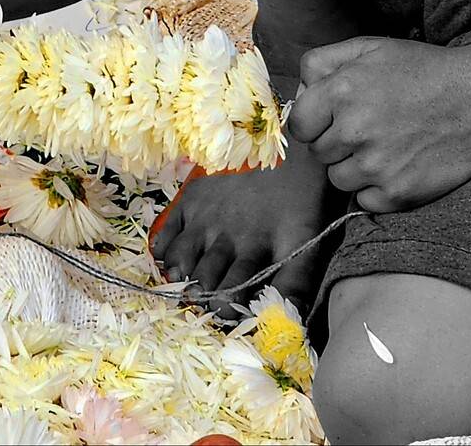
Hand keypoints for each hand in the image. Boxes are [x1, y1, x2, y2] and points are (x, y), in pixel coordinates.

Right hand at [149, 145, 340, 318]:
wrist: (288, 145)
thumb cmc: (301, 198)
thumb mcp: (305, 240)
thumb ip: (295, 283)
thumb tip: (289, 325)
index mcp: (253, 250)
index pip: (229, 298)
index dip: (228, 312)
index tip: (231, 313)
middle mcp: (223, 236)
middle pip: (202, 283)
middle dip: (205, 298)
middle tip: (209, 299)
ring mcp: (204, 215)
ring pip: (180, 262)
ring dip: (184, 277)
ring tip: (193, 280)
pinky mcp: (192, 197)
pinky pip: (166, 232)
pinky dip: (164, 251)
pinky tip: (174, 258)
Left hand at [287, 36, 470, 211]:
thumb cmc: (424, 70)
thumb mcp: (369, 48)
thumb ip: (322, 63)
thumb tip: (300, 91)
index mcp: (341, 91)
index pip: (299, 125)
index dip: (314, 122)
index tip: (331, 120)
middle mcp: (353, 130)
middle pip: (319, 153)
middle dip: (337, 142)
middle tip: (369, 127)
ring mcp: (375, 166)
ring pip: (338, 179)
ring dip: (355, 167)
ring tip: (386, 145)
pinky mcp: (396, 194)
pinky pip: (364, 201)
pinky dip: (377, 189)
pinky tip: (399, 165)